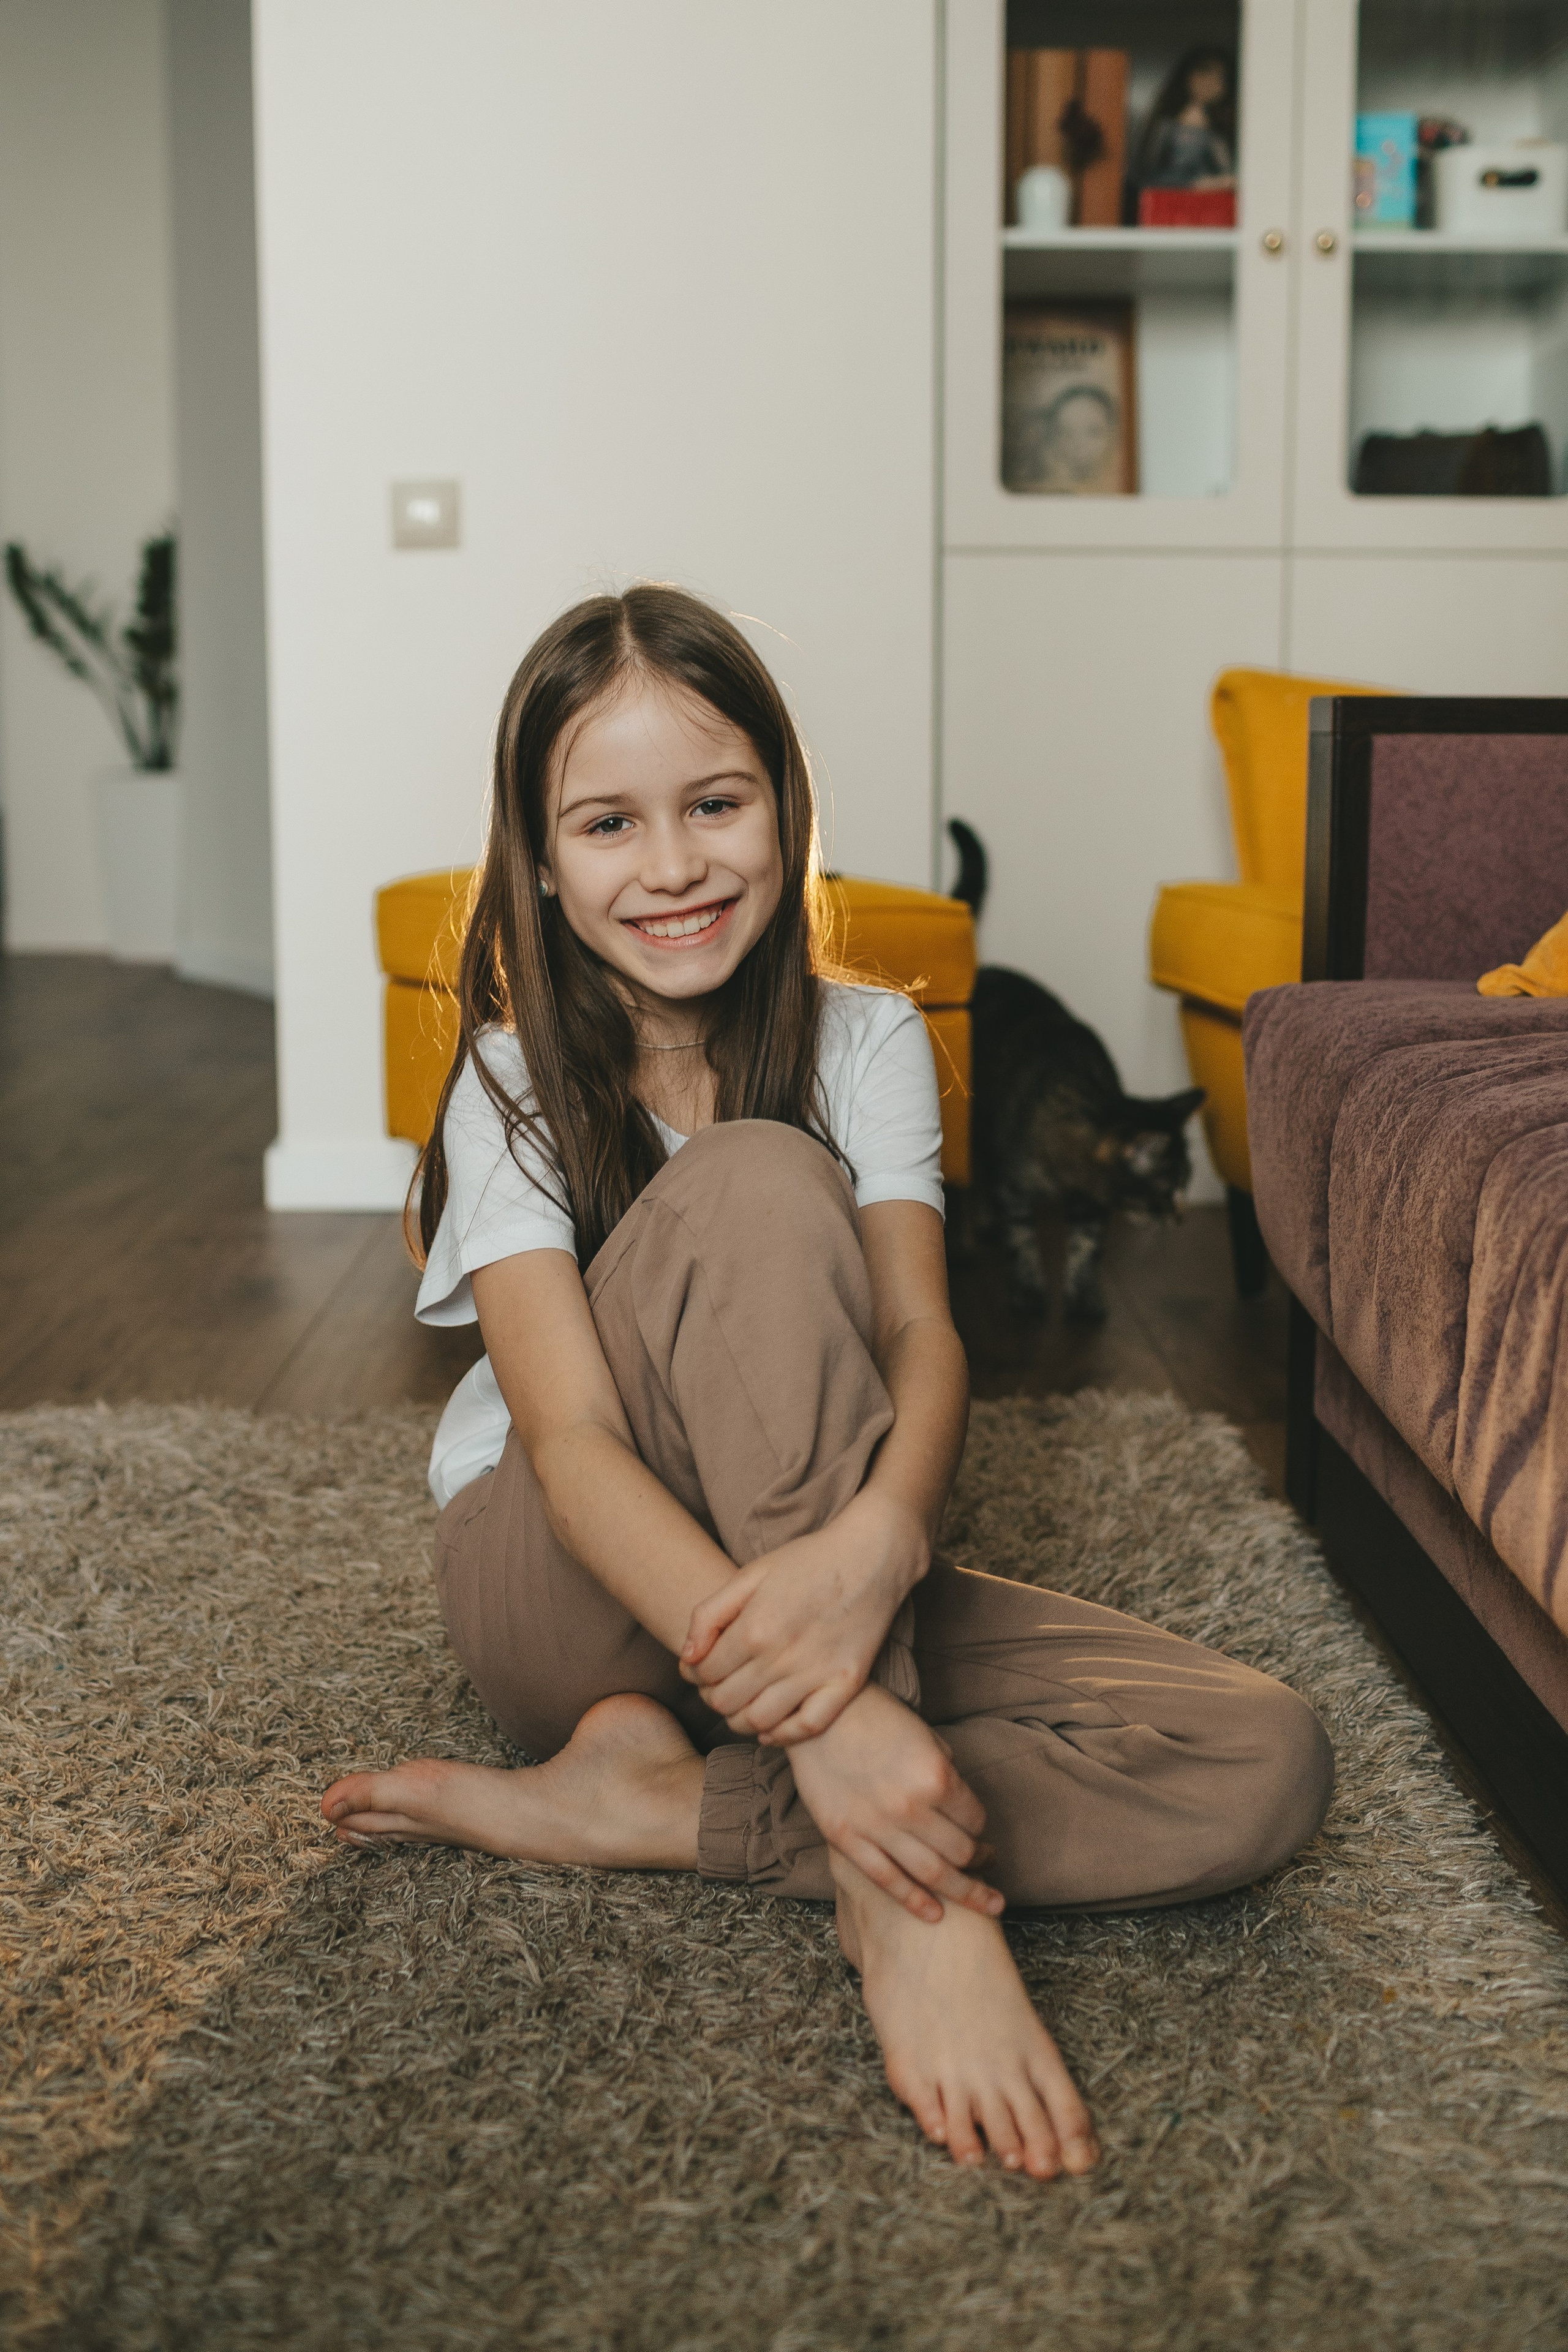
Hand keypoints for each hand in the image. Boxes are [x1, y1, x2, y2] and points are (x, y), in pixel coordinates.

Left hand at [679, 1492, 925, 1743]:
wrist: (870, 1556)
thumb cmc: (807, 1561)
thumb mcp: (749, 1575)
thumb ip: (709, 1615)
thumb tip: (687, 1659)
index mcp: (754, 1629)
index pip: (704, 1674)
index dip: (695, 1673)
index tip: (702, 1665)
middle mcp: (782, 1657)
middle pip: (725, 1702)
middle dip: (713, 1695)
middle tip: (720, 1683)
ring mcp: (816, 1674)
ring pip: (759, 1722)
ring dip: (741, 1719)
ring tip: (743, 1701)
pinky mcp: (845, 1684)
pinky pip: (807, 1727)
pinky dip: (783, 1735)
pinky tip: (772, 1726)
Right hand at [788, 1683, 1001, 1924]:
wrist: (819, 1712)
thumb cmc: (876, 1716)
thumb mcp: (925, 1735)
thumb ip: (945, 1771)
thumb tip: (958, 1803)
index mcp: (935, 1776)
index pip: (975, 1819)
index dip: (982, 1829)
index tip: (982, 1833)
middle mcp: (911, 1806)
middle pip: (961, 1852)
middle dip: (981, 1863)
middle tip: (988, 1865)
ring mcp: (877, 1826)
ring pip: (932, 1875)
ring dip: (965, 1892)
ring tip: (984, 1903)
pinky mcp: (846, 1838)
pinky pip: (887, 1880)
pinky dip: (915, 1902)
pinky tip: (935, 1915)